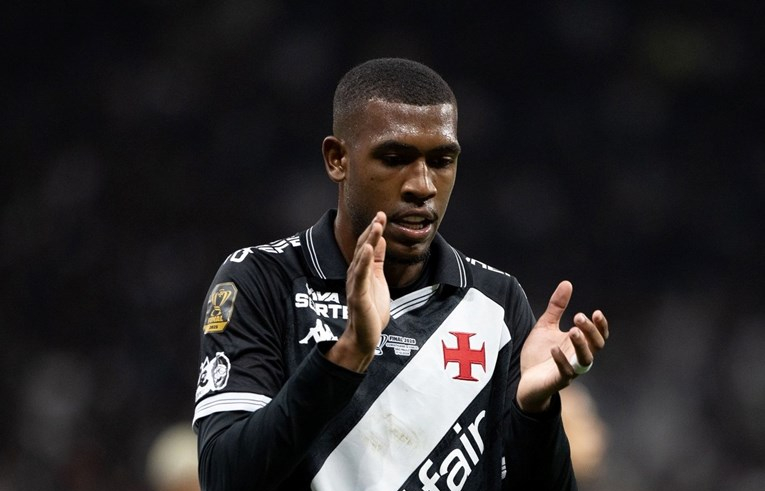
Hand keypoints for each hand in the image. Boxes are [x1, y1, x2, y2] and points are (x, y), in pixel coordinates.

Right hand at [326, 212, 389, 371]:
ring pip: (361, 259)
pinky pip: (360, 276)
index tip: (381, 214)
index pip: (367, 246)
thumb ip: (376, 260)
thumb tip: (379, 240)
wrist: (364, 337)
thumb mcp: (377, 279)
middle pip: (363, 248)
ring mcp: (356, 285)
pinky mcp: (358, 296)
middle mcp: (356, 275)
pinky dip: (363, 261)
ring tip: (376, 225)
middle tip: (380, 214)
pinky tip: (366, 248)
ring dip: (368, 240)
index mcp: (361, 271)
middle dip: (372, 230)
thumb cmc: (371, 310)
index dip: (374, 230)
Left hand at [516, 281, 608, 412]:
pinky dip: (561, 360)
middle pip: (596, 346)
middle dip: (590, 331)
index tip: (596, 312)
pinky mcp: (557, 381)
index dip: (601, 326)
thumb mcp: (546, 326)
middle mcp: (578, 358)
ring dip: (581, 344)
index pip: (598, 336)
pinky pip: (565, 373)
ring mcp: (570, 370)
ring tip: (572, 330)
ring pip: (585, 360)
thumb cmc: (539, 354)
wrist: (524, 381)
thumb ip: (556, 307)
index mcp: (578, 345)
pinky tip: (554, 348)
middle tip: (578, 316)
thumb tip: (567, 283)